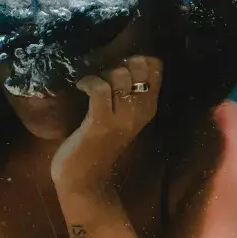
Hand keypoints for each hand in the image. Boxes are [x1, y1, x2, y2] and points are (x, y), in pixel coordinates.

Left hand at [50, 55, 162, 194]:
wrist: (85, 179)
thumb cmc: (99, 144)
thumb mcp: (120, 116)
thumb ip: (126, 93)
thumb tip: (120, 61)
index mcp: (148, 108)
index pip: (156, 68)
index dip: (137, 58)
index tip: (120, 67)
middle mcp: (140, 112)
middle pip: (139, 67)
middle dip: (118, 63)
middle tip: (103, 77)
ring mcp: (121, 119)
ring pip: (120, 76)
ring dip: (102, 73)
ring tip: (92, 85)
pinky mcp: (101, 123)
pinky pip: (99, 89)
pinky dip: (89, 82)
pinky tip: (81, 87)